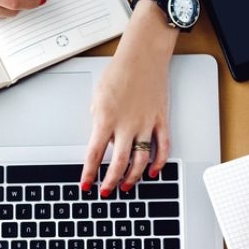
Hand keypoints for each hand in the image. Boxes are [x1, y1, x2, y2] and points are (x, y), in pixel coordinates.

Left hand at [80, 1, 179, 195]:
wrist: (143, 56)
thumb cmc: (118, 72)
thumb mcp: (97, 97)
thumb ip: (98, 121)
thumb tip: (100, 140)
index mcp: (105, 119)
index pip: (94, 154)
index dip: (89, 174)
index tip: (86, 185)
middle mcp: (126, 125)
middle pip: (118, 163)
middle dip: (111, 182)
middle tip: (106, 192)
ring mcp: (145, 124)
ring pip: (141, 160)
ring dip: (133, 177)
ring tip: (126, 186)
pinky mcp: (160, 120)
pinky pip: (163, 147)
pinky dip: (159, 162)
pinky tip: (153, 172)